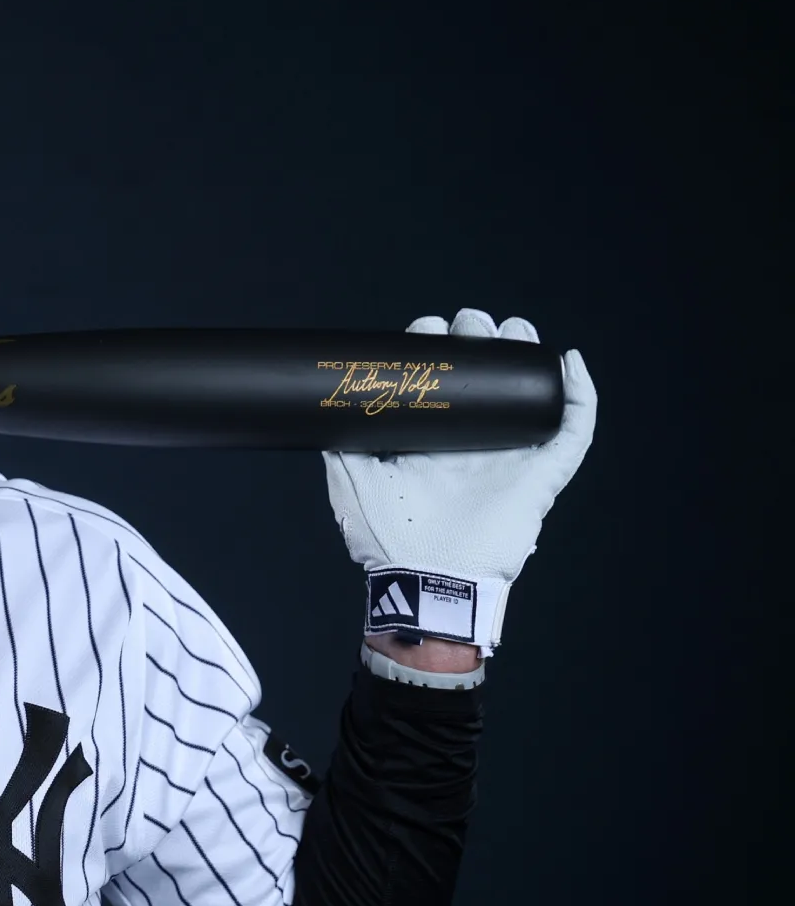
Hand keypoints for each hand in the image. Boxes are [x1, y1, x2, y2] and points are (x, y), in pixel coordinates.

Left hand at [322, 309, 596, 651]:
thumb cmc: (387, 540)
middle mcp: (474, 440)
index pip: (445, 377)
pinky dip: (580, 394)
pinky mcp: (541, 475)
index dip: (440, 346)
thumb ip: (340, 448)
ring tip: (512, 332)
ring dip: (526, 351)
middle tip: (469, 326)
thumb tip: (324, 413)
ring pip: (531, 389)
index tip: (427, 329)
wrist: (423, 579)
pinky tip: (567, 361)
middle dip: (483, 336)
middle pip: (491, 372)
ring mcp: (511, 455)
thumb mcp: (352, 483)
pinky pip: (574, 431)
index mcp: (435, 437)